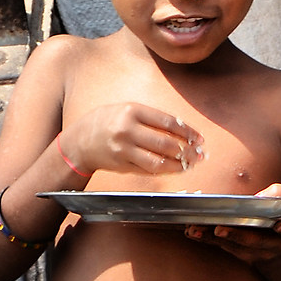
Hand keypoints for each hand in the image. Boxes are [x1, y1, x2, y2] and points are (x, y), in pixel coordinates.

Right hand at [61, 101, 203, 178]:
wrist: (80, 140)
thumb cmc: (108, 121)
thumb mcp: (127, 110)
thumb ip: (152, 119)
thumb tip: (183, 131)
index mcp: (131, 111)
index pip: (168, 123)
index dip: (188, 132)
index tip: (199, 139)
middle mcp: (127, 130)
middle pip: (166, 144)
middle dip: (188, 151)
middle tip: (200, 155)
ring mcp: (123, 150)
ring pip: (159, 161)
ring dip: (179, 165)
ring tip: (191, 164)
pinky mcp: (122, 165)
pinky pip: (148, 170)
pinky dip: (166, 171)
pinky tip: (176, 169)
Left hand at [187, 181, 280, 265]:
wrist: (278, 234)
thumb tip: (260, 197)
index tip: (280, 226)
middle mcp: (274, 245)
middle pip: (255, 241)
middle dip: (237, 235)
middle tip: (219, 229)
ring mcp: (256, 253)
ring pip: (233, 246)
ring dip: (213, 238)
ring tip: (195, 230)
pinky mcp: (239, 253)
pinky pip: (221, 246)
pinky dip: (206, 239)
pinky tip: (191, 231)